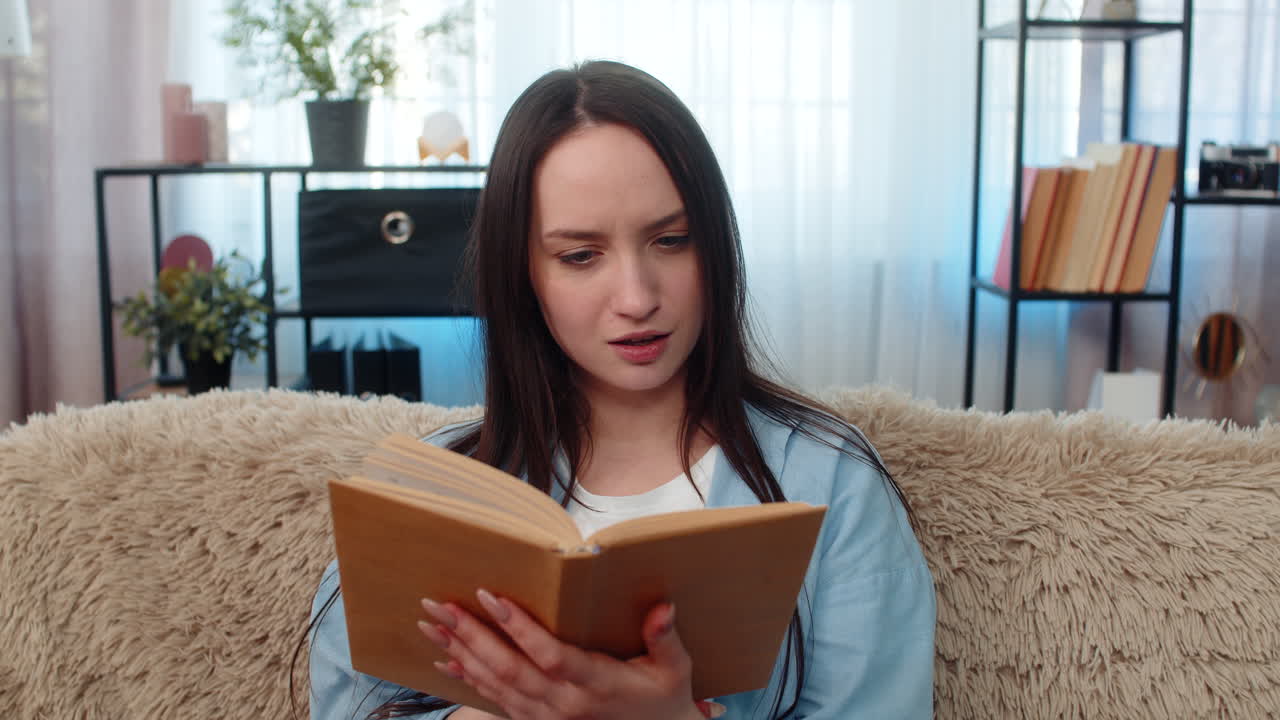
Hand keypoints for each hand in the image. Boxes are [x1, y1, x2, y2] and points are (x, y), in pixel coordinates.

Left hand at [418, 590, 707, 719]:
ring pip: (496, 684)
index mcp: (597, 685)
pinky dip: (468, 678)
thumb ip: (665, 638)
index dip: (519, 628)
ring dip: (461, 653)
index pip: (550, 655)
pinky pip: (497, 700)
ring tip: (433, 624)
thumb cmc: (664, 701)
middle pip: (510, 669)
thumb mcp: (675, 671)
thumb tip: (664, 607)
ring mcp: (547, 718)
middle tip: (440, 606)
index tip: (491, 598)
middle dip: (472, 635)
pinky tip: (446, 660)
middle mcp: (565, 705)